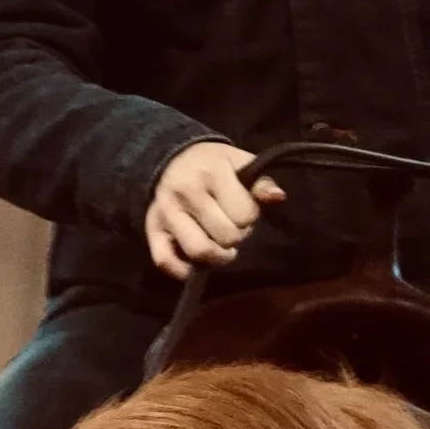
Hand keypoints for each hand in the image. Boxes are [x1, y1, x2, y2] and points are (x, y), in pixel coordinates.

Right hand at [145, 139, 285, 280]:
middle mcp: (186, 191)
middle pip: (226, 237)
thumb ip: (260, 182)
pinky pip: (165, 261)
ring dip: (217, 257)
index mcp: (212, 172)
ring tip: (220, 246)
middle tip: (231, 227)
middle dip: (235, 236)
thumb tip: (277, 197)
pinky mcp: (152, 228)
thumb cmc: (212, 165)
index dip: (250, 217)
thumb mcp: (239, 163)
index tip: (243, 209)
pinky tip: (195, 264)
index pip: (244, 215)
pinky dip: (182, 270)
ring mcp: (166, 212)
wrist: (171, 157)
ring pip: (199, 251)